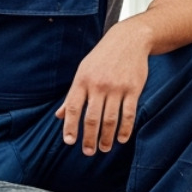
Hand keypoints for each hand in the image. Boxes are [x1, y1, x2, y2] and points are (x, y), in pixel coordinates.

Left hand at [57, 22, 150, 154]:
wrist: (129, 40)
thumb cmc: (103, 57)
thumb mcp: (83, 71)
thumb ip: (72, 95)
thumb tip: (59, 116)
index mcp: (82, 81)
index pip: (72, 108)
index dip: (70, 127)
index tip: (70, 142)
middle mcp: (98, 85)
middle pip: (92, 118)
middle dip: (89, 138)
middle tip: (89, 152)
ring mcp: (116, 87)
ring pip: (110, 119)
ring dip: (107, 137)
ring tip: (104, 148)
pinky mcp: (133, 89)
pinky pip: (128, 113)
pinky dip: (125, 128)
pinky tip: (122, 138)